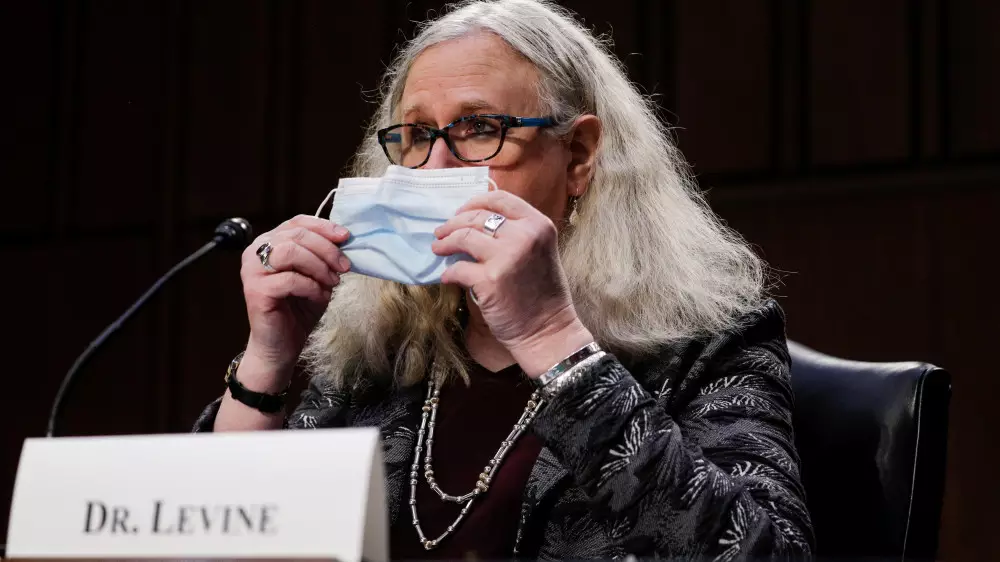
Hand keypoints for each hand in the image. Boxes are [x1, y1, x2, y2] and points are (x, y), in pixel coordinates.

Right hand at [240, 215, 350, 380]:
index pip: (297, 222)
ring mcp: (252, 271)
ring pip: (291, 252)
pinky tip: (320, 296)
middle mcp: (256, 252)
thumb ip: (324, 256)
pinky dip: (311, 286)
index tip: (346, 237)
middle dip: (326, 249)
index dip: (323, 227)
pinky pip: (290, 279)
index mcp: (269, 243)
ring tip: (332, 282)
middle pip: (296, 235)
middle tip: (344, 266)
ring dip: (318, 265)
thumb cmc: (298, 309)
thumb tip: (345, 239)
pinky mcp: (256, 290)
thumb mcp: (317, 276)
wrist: (282, 345)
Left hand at [432, 191, 593, 376]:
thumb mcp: (540, 250)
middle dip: (453, 223)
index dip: (474, 202)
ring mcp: (506, 257)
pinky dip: (449, 272)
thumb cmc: (543, 294)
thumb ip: (517, 232)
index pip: (500, 199)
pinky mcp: (489, 280)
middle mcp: (524, 236)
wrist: (548, 330)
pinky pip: (457, 268)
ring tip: (438, 248)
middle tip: (441, 232)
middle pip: (476, 217)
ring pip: (463, 237)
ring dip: (445, 242)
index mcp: (538, 224)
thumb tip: (477, 222)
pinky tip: (447, 276)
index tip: (460, 212)